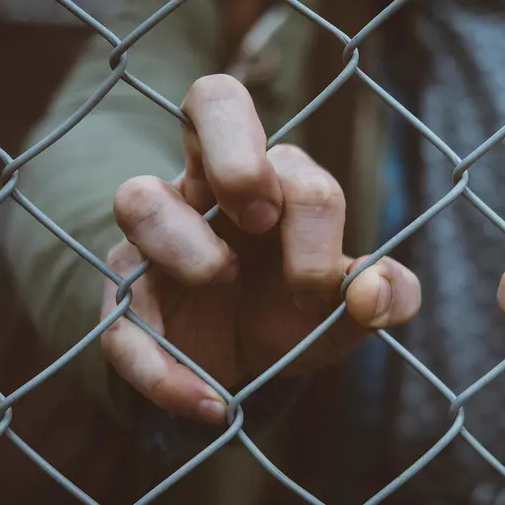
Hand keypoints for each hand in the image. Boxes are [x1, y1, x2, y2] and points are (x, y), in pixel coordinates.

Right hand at [100, 75, 420, 424]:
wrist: (240, 367)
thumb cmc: (294, 312)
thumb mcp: (349, 311)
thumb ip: (386, 296)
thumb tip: (377, 288)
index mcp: (276, 182)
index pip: (292, 162)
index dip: (311, 219)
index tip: (319, 285)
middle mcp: (212, 187)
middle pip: (213, 101)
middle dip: (237, 154)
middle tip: (259, 217)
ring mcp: (160, 237)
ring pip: (137, 197)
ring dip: (184, 243)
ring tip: (221, 283)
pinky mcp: (126, 296)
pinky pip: (118, 318)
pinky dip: (161, 368)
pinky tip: (211, 403)